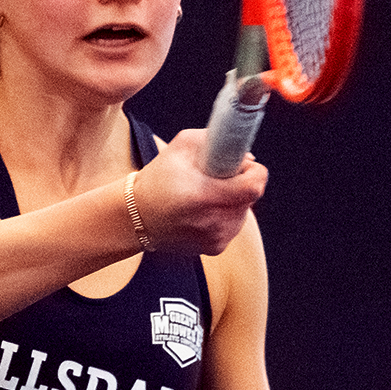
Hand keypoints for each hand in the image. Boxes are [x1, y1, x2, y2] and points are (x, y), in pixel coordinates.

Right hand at [131, 128, 265, 254]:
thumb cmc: (158, 179)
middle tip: (216, 178)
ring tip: (205, 196)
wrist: (136, 217)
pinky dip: (224, 215)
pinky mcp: (216, 248)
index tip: (240, 165)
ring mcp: (217, 238)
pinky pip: (233, 224)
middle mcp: (214, 222)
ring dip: (232, 200)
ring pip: (243, 211)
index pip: (254, 185)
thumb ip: (217, 141)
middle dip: (239, 183)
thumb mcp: (182, 146)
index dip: (253, 171)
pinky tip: (202, 211)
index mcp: (206, 196)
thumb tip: (246, 156)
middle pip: (250, 197)